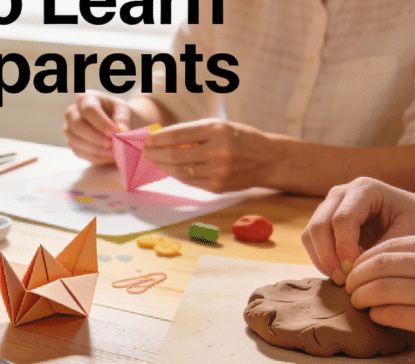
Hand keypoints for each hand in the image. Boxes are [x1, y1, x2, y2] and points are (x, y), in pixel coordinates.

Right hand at [63, 91, 133, 164]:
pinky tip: (108, 156)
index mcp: (85, 98)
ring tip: (114, 151)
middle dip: (97, 138)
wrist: (113, 123)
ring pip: (76, 141)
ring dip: (96, 149)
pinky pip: (79, 152)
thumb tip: (120, 131)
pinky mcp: (71, 143)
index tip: (114, 133)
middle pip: (78, 126)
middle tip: (113, 144)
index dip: (101, 123)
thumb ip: (123, 118)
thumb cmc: (117, 113)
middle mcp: (72, 112)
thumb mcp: (123, 110)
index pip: (88, 110)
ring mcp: (69, 128)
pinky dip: (95, 157)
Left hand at [143, 119, 278, 192]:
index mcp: (218, 130)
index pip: (178, 134)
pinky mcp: (217, 187)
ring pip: (180, 170)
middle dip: (156, 153)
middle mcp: (218, 151)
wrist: (268, 159)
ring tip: (155, 159)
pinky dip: (176, 174)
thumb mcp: (220, 126)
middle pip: (175, 155)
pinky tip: (170, 168)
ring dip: (163, 165)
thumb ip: (193, 132)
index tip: (147, 139)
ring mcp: (218, 171)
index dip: (159, 138)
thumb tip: (161, 138)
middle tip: (146, 151)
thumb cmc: (240, 138)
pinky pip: (189, 181)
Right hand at [302, 177, 414, 284]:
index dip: (343, 247)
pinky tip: (338, 271)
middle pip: (319, 225)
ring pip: (310, 234)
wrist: (411, 213)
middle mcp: (340, 193)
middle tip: (343, 280)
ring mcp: (328, 205)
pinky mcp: (322, 220)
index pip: (343, 219)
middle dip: (328, 256)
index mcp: (364, 189)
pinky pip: (310, 241)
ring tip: (342, 279)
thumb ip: (384, 247)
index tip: (352, 271)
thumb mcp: (411, 231)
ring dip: (322, 259)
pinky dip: (320, 259)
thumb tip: (356, 269)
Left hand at [346, 233, 414, 350]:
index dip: (366, 257)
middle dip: (357, 276)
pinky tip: (378, 316)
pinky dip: (377, 314)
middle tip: (350, 286)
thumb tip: (381, 261)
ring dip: (360, 296)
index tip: (357, 268)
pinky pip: (391, 314)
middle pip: (381, 265)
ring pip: (380, 289)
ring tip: (358, 301)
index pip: (394, 245)